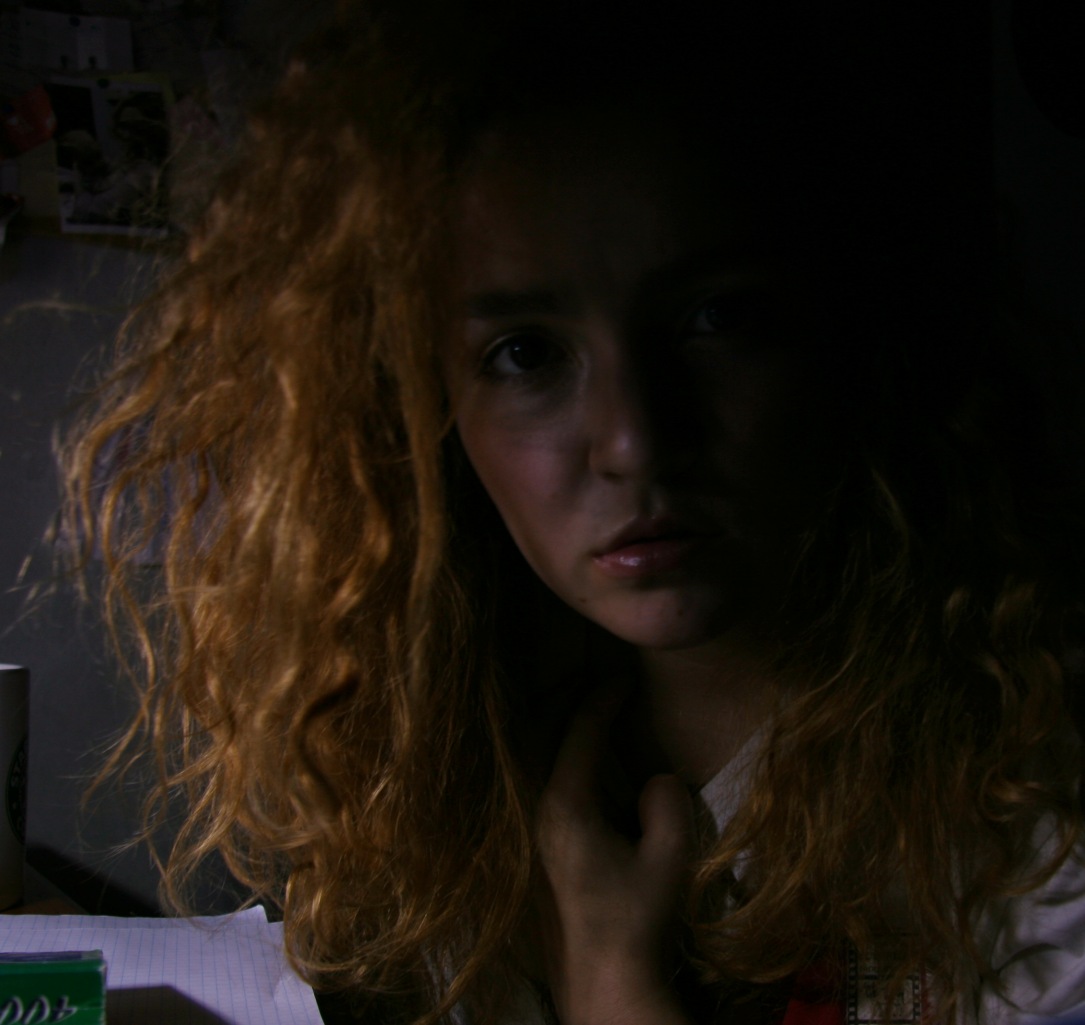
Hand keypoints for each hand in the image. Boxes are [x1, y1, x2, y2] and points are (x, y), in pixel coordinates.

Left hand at [536, 689, 696, 1024]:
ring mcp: (528, 828)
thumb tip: (655, 779)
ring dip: (552, 724)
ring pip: (528, 754)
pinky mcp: (532, 846)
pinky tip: (575, 758)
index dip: (601, 698)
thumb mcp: (669, 859)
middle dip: (565, 697)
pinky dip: (550, 754)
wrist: (603, 979)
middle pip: (536, 731)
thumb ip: (667, 804)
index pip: (578, 732)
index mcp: (565, 806)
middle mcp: (535, 810)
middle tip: (596, 681)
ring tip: (581, 706)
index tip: (623, 679)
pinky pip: (532, 779)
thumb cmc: (637, 920)